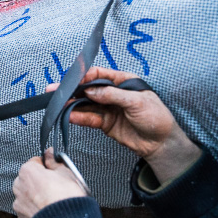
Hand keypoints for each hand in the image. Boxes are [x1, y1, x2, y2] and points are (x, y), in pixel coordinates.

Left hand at [12, 150, 86, 217]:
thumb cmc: (68, 198)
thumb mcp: (66, 173)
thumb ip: (54, 162)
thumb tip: (50, 153)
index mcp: (27, 172)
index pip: (35, 162)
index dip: (47, 166)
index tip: (55, 171)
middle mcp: (19, 186)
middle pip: (29, 179)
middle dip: (40, 182)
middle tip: (56, 188)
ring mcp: (19, 204)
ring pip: (27, 196)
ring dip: (37, 197)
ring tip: (53, 202)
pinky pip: (28, 210)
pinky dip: (36, 211)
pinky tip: (48, 212)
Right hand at [47, 66, 200, 184]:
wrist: (161, 144)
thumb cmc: (156, 117)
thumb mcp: (137, 102)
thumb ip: (113, 95)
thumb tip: (91, 90)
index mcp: (122, 82)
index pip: (99, 74)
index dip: (85, 76)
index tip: (74, 81)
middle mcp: (112, 93)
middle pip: (88, 89)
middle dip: (72, 90)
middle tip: (55, 91)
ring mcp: (107, 108)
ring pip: (85, 104)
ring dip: (71, 104)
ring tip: (57, 105)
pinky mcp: (104, 123)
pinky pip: (88, 118)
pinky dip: (78, 117)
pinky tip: (68, 116)